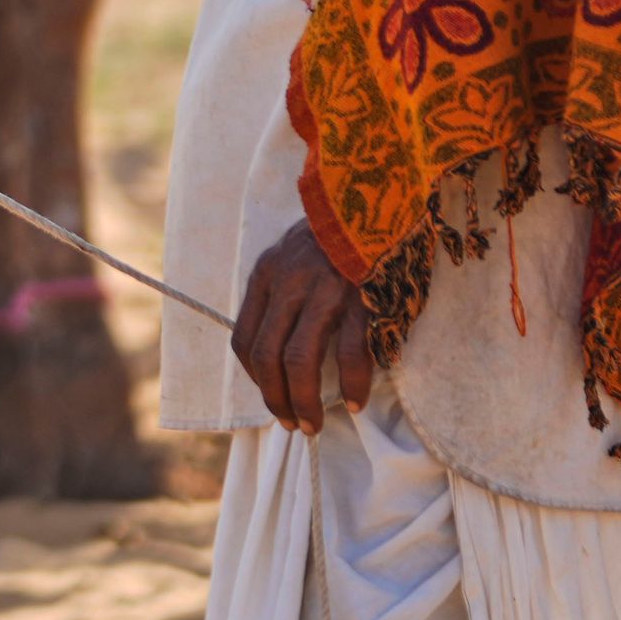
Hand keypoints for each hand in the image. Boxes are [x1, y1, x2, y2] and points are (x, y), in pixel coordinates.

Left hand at [233, 220, 372, 432]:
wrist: (377, 194)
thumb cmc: (338, 235)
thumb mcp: (293, 257)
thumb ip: (283, 295)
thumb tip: (281, 346)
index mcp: (267, 275)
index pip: (244, 337)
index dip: (253, 376)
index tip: (270, 395)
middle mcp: (288, 284)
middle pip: (267, 355)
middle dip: (276, 398)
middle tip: (291, 424)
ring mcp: (324, 291)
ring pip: (300, 361)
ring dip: (304, 401)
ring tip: (313, 425)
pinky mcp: (361, 298)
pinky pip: (349, 353)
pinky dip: (351, 384)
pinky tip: (354, 401)